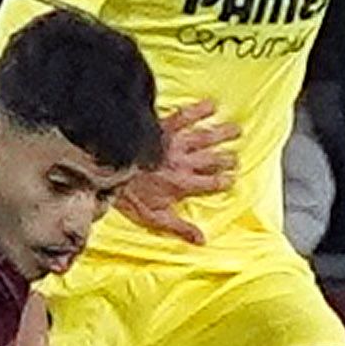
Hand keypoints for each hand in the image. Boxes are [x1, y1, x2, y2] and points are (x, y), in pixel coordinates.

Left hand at [113, 99, 238, 243]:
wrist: (107, 170)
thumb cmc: (129, 195)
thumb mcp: (154, 217)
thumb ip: (180, 227)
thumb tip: (202, 240)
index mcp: (182, 184)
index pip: (211, 183)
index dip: (224, 181)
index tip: (232, 179)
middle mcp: (183, 163)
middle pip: (212, 160)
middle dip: (227, 159)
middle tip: (236, 158)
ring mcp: (175, 144)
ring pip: (205, 138)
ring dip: (223, 134)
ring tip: (236, 130)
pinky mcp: (164, 128)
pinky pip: (185, 116)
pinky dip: (199, 110)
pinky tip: (211, 105)